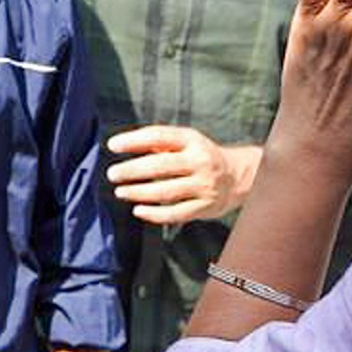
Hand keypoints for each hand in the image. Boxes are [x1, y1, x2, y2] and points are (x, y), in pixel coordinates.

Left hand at [105, 125, 257, 224]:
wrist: (238, 176)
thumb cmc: (201, 156)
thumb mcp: (186, 141)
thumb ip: (159, 142)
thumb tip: (124, 144)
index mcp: (192, 140)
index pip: (159, 137)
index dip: (133, 140)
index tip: (113, 145)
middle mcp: (199, 161)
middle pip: (160, 165)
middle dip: (132, 170)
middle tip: (113, 174)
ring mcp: (203, 186)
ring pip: (166, 191)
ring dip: (139, 192)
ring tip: (120, 191)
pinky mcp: (205, 207)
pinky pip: (176, 213)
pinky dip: (154, 214)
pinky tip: (138, 210)